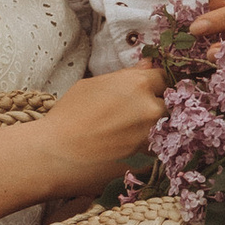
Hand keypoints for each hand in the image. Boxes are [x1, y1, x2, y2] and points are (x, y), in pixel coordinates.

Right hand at [35, 59, 166, 190]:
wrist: (56, 153)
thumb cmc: (68, 115)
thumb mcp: (93, 85)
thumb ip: (126, 76)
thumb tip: (148, 65)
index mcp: (138, 83)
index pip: (163, 78)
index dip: (154, 84)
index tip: (145, 90)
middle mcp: (151, 108)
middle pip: (167, 104)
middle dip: (155, 107)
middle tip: (132, 115)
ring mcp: (151, 135)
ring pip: (163, 128)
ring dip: (151, 128)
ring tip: (125, 133)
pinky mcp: (148, 159)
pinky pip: (156, 149)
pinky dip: (146, 148)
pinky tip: (125, 149)